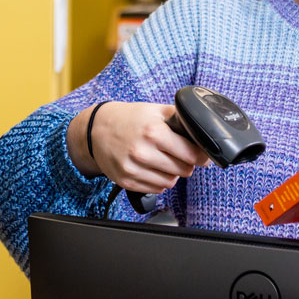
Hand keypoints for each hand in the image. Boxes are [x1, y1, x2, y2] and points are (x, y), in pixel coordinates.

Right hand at [67, 102, 210, 195]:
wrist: (96, 129)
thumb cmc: (128, 119)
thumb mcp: (154, 110)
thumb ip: (179, 118)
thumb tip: (202, 130)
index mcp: (153, 132)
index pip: (191, 154)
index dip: (200, 155)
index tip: (201, 154)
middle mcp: (142, 152)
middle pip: (183, 170)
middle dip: (186, 163)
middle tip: (179, 154)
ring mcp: (133, 169)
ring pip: (170, 182)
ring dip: (172, 173)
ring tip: (164, 160)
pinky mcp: (127, 181)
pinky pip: (156, 189)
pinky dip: (159, 180)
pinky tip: (152, 168)